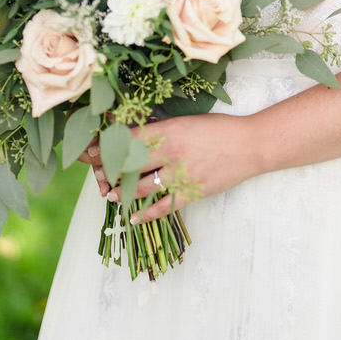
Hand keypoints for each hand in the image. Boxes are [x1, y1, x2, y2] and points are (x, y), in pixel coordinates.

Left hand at [76, 114, 262, 224]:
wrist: (249, 145)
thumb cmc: (218, 129)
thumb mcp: (186, 121)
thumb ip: (162, 129)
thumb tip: (135, 136)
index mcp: (168, 130)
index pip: (127, 140)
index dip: (106, 147)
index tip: (91, 152)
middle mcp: (170, 152)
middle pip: (129, 164)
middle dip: (108, 171)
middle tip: (97, 176)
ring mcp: (181, 174)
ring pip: (142, 187)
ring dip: (123, 193)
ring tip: (112, 195)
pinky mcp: (192, 192)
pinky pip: (164, 206)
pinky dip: (147, 213)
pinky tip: (134, 217)